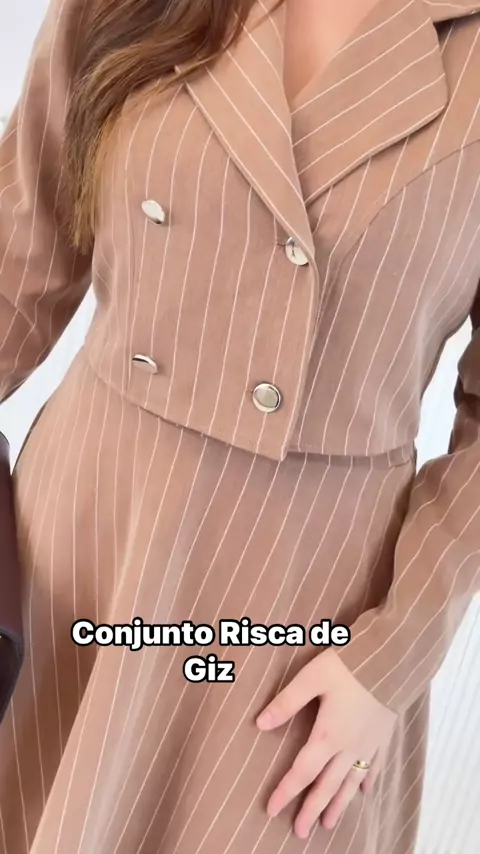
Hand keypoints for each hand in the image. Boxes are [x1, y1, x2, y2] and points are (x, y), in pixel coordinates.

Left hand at [255, 647, 397, 837]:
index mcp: (328, 735)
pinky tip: (364, 792)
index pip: (302, 771)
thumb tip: (260, 723)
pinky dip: (366, 782)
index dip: (286, 792)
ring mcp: (369, 744)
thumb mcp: (311, 678)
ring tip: (328, 824)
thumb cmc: (348, 666)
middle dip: (311, 809)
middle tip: (300, 832)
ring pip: (350, 783)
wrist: (390, 661)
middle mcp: (349, 747)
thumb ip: (286, 702)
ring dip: (338, 805)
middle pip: (327, 785)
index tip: (271, 810)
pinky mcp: (383, 736)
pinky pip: (373, 767)